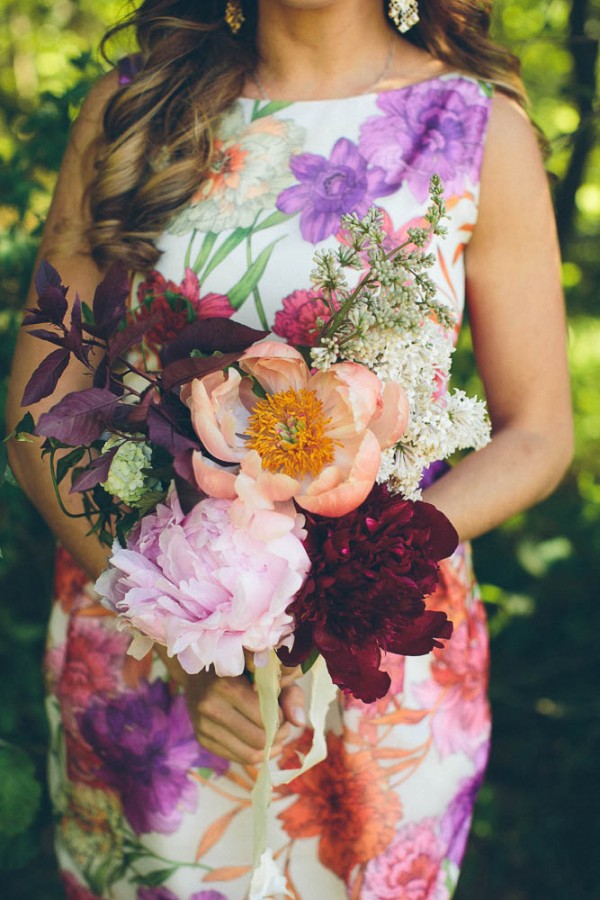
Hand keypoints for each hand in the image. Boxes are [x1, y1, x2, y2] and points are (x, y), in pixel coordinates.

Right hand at [171, 653, 306, 765]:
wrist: (199, 673)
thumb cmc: (241, 670)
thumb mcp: (269, 674)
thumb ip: (289, 694)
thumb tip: (300, 722)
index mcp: (227, 685)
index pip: (264, 718)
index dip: (280, 719)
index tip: (283, 713)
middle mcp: (211, 707)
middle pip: (258, 740)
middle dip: (277, 737)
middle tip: (283, 728)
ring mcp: (204, 726)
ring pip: (248, 755)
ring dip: (268, 749)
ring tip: (275, 737)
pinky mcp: (202, 739)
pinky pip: (236, 758)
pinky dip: (254, 755)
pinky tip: (261, 744)